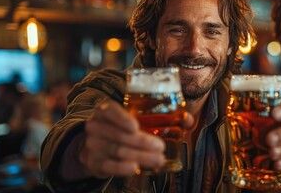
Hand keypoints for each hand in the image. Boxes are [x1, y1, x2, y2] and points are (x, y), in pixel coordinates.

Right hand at [79, 100, 193, 177]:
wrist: (94, 146)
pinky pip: (109, 166)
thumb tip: (187, 120)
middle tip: (160, 147)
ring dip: (139, 156)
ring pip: (117, 150)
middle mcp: (97, 126)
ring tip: (157, 159)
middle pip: (120, 135)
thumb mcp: (134, 119)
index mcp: (106, 111)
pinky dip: (121, 168)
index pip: (111, 111)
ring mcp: (93, 145)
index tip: (135, 126)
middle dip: (142, 142)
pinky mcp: (94, 162)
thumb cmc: (121, 129)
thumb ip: (161, 118)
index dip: (122, 118)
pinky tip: (134, 168)